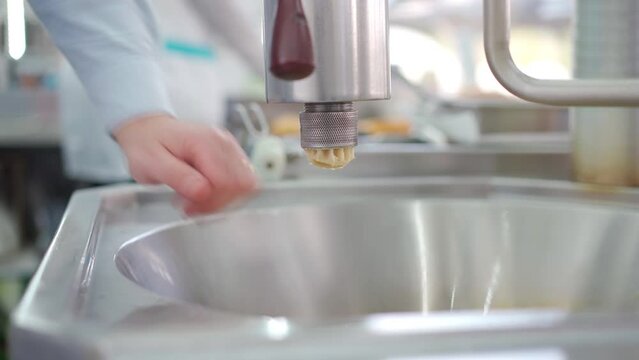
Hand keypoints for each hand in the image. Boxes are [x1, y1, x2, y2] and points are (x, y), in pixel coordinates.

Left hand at [113, 114, 256, 214]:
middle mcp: (223, 142)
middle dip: (218, 202)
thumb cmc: (147, 145)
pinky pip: (241, 180)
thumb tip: (203, 192)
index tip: (189, 207)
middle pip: (241, 185)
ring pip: (246, 185)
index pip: (227, 182)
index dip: (212, 202)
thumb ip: (179, 177)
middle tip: (192, 205)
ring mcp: (230, 147)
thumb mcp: (152, 163)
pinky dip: (226, 192)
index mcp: (205, 142)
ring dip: (223, 199)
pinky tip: (206, 192)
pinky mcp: (231, 154)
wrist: (147, 129)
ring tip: (197, 198)